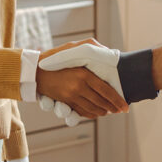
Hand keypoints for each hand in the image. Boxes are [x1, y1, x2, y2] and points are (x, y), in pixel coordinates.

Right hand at [38, 40, 157, 108]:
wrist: (35, 70)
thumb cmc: (57, 56)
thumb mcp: (73, 48)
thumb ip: (92, 47)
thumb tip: (109, 51)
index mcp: (84, 74)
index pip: (106, 91)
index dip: (117, 100)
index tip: (125, 105)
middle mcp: (78, 87)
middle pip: (101, 102)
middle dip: (113, 108)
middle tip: (121, 110)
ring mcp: (71, 96)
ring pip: (92, 109)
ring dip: (103, 112)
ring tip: (110, 111)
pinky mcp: (65, 102)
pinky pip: (82, 111)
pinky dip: (91, 114)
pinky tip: (97, 112)